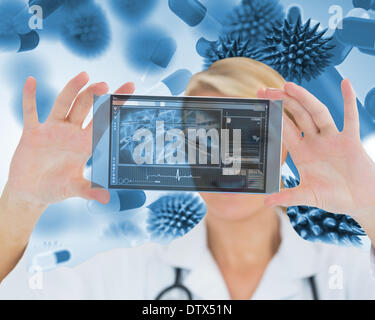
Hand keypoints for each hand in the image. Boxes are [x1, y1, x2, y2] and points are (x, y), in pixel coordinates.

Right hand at [6, 72, 134, 207]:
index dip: (115, 109)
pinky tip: (31, 81)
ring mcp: (53, 130)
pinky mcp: (33, 132)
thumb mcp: (73, 189)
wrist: (31, 193)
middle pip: (86, 109)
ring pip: (64, 105)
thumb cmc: (55, 189)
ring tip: (84, 76)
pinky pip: (30, 112)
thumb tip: (107, 198)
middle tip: (105, 85)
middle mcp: (71, 134)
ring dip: (72, 90)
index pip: (104, 123)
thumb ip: (89, 191)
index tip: (129, 91)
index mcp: (85, 145)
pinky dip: (30, 97)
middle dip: (95, 97)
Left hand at [259, 79, 374, 217]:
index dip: (273, 116)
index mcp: (301, 153)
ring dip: (304, 99)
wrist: (360, 201)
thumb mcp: (307, 196)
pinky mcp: (350, 140)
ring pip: (317, 113)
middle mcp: (315, 142)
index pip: (284, 129)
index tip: (261, 103)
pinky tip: (345, 84)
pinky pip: (350, 117)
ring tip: (289, 86)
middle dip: (283, 103)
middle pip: (297, 116)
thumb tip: (266, 202)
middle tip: (267, 90)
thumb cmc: (334, 198)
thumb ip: (288, 196)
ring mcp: (332, 139)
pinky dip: (349, 101)